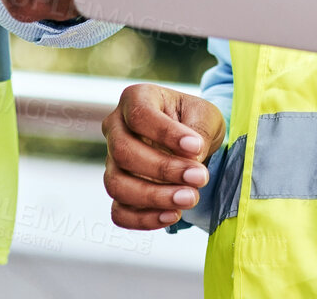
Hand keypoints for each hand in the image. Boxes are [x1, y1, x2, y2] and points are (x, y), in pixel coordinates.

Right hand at [102, 83, 224, 229]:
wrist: (193, 144)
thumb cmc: (196, 121)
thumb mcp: (205, 115)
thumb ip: (197, 132)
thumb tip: (190, 160)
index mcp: (136, 98)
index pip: (139, 115)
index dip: (166, 134)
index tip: (196, 147)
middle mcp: (116, 128)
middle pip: (124, 152)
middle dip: (163, 169)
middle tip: (199, 178)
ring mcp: (112, 162)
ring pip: (117, 184)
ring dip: (154, 196)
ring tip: (190, 198)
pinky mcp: (118, 191)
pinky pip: (119, 212)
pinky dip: (144, 219)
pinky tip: (172, 215)